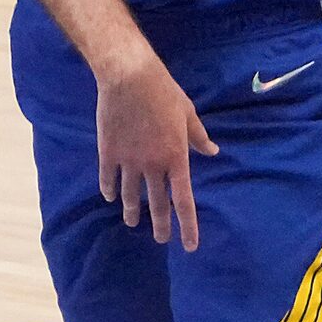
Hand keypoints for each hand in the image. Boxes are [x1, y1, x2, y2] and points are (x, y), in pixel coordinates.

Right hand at [95, 54, 218, 250]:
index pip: (183, 201)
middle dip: (160, 225)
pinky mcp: (108, 150)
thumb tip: (213, 152)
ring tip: (132, 223)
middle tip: (161, 239)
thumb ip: (199, 137)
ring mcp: (128, 160)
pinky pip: (108, 177)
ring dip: (132, 211)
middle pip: (156, 204)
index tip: (189, 246)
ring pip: (130, 195)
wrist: (129, 76)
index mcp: (176, 158)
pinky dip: (109, 189)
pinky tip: (110, 196)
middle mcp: (152, 165)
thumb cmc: (163, 92)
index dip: (187, 226)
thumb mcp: (188, 114)